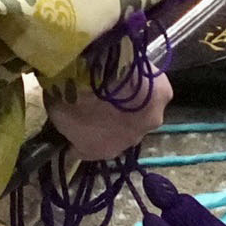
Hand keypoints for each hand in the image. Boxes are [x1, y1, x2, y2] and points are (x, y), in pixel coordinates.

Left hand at [44, 68, 172, 165]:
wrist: (102, 76)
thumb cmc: (72, 100)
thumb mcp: (61, 119)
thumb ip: (69, 127)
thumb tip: (70, 123)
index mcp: (102, 152)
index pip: (95, 147)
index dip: (90, 131)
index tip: (84, 117)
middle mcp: (130, 141)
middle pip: (125, 131)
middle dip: (117, 119)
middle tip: (106, 100)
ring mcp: (150, 120)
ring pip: (143, 112)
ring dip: (135, 104)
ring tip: (124, 84)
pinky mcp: (164, 97)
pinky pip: (155, 92)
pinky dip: (149, 85)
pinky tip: (138, 73)